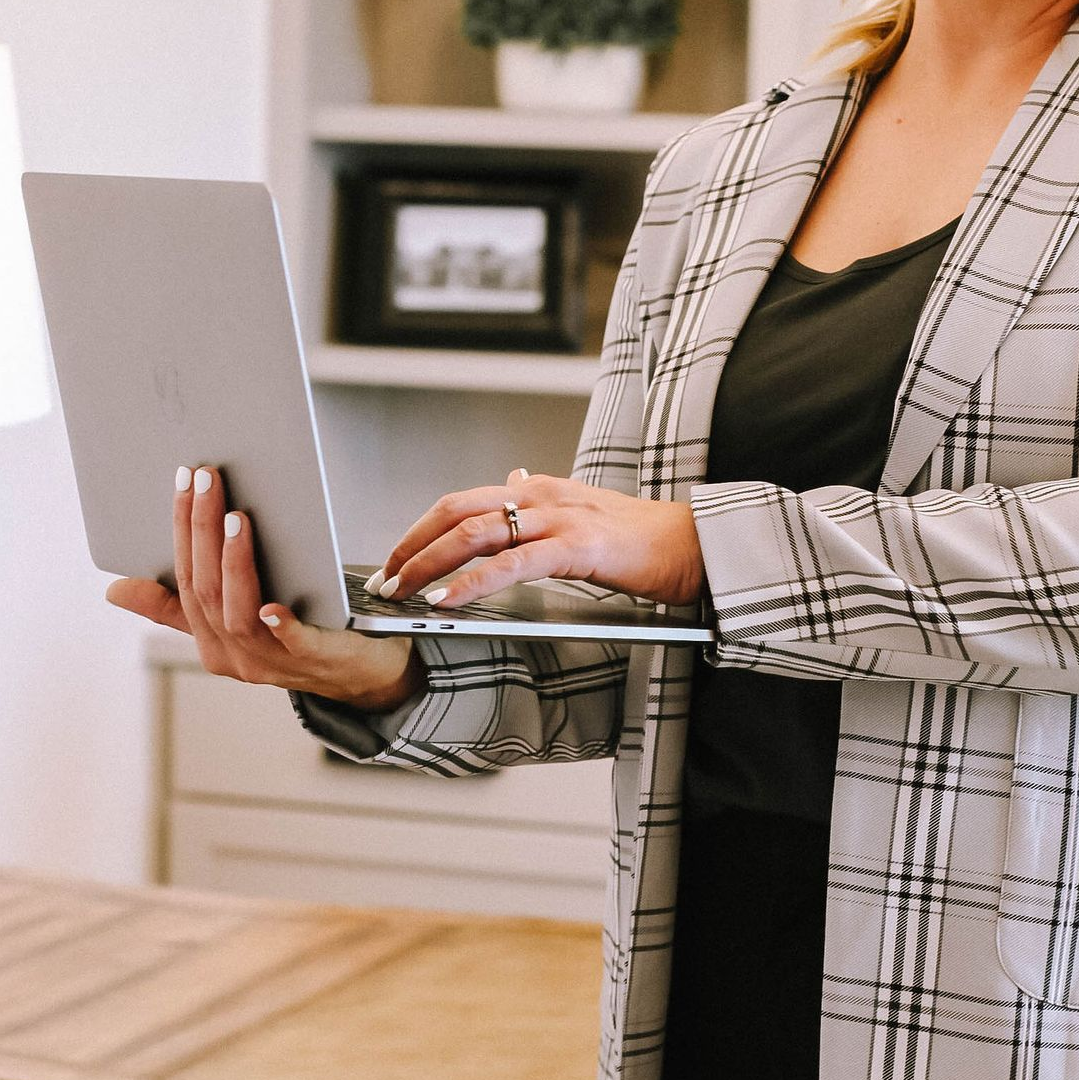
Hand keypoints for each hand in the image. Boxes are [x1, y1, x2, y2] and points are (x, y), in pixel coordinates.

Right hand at [105, 464, 422, 713]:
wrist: (362, 675)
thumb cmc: (296, 637)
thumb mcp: (233, 617)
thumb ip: (179, 606)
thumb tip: (114, 590)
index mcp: (210, 643)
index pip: (184, 579)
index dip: (180, 529)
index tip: (182, 480)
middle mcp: (233, 656)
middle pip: (206, 590)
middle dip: (201, 531)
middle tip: (207, 480)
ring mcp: (271, 663)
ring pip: (238, 613)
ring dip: (234, 563)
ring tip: (233, 518)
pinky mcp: (313, 662)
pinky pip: (291, 644)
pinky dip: (279, 624)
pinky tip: (273, 605)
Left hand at [381, 467, 703, 611]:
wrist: (694, 544)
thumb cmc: (641, 537)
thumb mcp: (583, 510)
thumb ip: (543, 502)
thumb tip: (512, 479)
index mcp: (538, 488)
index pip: (461, 502)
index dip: (421, 530)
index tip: (395, 560)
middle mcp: (542, 495)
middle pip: (455, 511)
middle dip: (411, 546)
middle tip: (384, 579)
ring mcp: (558, 518)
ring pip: (475, 533)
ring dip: (429, 564)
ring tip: (402, 591)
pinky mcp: (577, 548)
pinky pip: (512, 564)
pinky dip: (472, 583)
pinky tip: (448, 599)